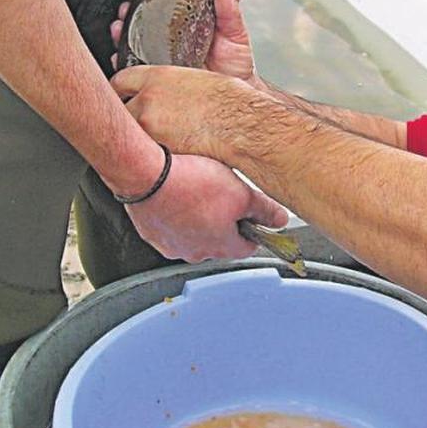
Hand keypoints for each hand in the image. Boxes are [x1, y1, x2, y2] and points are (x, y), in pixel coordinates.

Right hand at [110, 0, 263, 89]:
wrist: (236, 96)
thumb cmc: (236, 64)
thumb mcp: (235, 34)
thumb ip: (230, 13)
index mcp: (186, 26)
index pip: (161, 8)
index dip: (146, 0)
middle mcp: (170, 42)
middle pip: (142, 25)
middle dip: (128, 16)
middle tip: (124, 11)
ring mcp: (163, 60)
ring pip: (134, 45)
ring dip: (122, 37)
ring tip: (118, 30)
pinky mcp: (159, 79)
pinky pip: (136, 71)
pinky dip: (124, 64)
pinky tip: (118, 58)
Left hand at [112, 65, 251, 160]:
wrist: (242, 127)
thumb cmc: (230, 104)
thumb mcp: (197, 80)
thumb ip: (170, 85)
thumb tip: (163, 93)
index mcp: (157, 78)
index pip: (120, 80)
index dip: (121, 89)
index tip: (122, 95)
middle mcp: (147, 101)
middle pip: (118, 108)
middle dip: (125, 113)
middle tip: (135, 119)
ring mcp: (150, 129)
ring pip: (128, 133)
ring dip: (136, 135)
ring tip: (154, 138)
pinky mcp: (157, 152)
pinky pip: (143, 153)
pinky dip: (149, 154)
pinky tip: (165, 151)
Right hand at [123, 152, 286, 260]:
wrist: (145, 174)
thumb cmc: (190, 182)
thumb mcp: (241, 193)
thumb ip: (264, 210)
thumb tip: (280, 220)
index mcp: (221, 247)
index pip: (248, 247)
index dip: (253, 228)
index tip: (251, 214)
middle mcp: (195, 253)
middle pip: (220, 241)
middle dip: (224, 221)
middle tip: (222, 194)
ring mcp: (171, 246)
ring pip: (194, 234)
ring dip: (198, 218)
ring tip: (196, 191)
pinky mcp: (151, 234)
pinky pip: (170, 227)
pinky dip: (175, 214)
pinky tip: (176, 193)